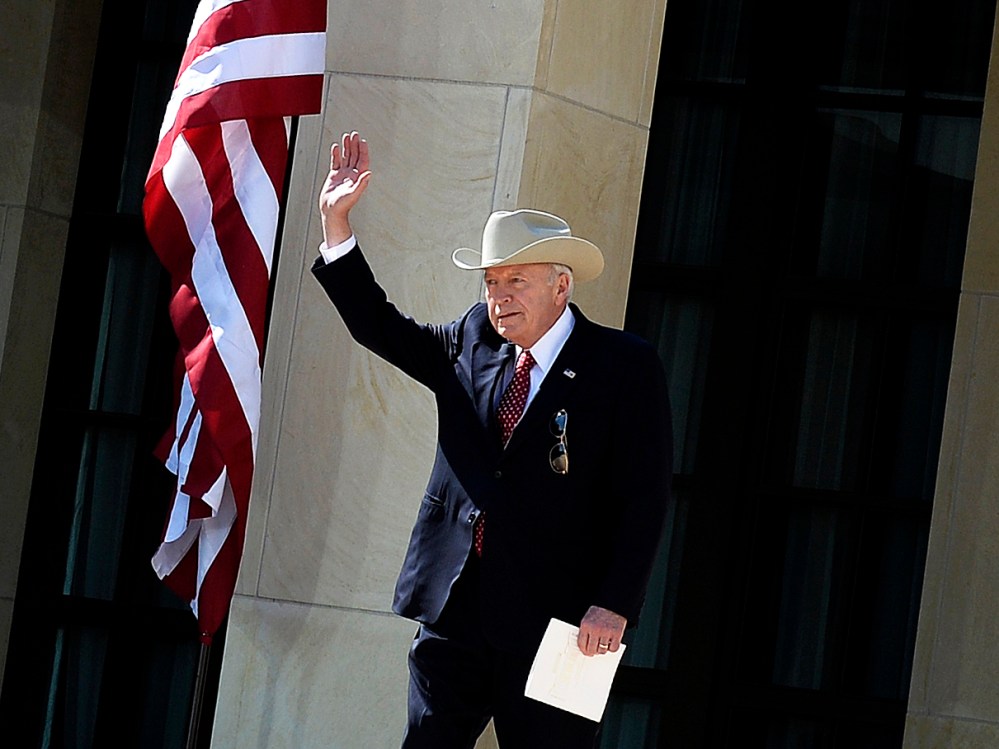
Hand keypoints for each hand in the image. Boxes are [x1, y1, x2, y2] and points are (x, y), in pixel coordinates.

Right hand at [318, 131, 371, 245]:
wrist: (331, 211)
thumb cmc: (343, 205)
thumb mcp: (353, 194)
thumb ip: (362, 183)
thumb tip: (369, 173)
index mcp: (358, 178)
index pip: (362, 161)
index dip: (363, 151)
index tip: (362, 141)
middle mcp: (352, 175)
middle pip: (354, 156)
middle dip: (355, 145)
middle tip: (354, 134)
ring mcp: (343, 175)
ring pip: (346, 157)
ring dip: (346, 147)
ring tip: (346, 137)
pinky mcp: (334, 176)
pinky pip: (335, 162)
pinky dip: (335, 154)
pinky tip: (335, 147)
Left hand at [577, 605, 626, 656]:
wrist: (613, 602)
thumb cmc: (600, 610)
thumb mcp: (587, 618)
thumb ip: (585, 631)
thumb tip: (585, 645)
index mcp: (586, 625)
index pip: (581, 644)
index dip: (583, 650)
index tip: (585, 652)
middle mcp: (595, 629)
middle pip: (591, 650)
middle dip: (592, 652)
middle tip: (594, 651)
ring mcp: (606, 632)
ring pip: (602, 650)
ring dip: (602, 650)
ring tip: (602, 645)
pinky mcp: (617, 634)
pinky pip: (613, 649)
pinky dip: (612, 648)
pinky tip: (611, 643)